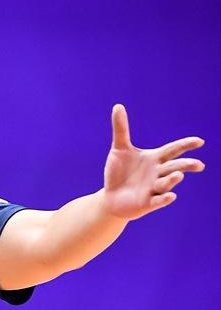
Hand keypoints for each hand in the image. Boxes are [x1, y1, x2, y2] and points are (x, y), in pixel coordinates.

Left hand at [103, 104, 204, 219]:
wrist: (110, 197)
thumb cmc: (118, 173)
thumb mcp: (119, 149)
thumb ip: (121, 129)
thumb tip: (117, 106)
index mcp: (155, 159)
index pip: (174, 150)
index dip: (186, 145)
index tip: (199, 141)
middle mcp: (158, 173)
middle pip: (175, 167)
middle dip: (187, 165)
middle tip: (199, 165)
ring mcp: (154, 189)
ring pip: (167, 183)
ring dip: (173, 179)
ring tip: (179, 175)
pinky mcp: (147, 203)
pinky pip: (158, 201)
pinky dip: (164, 199)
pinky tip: (170, 196)